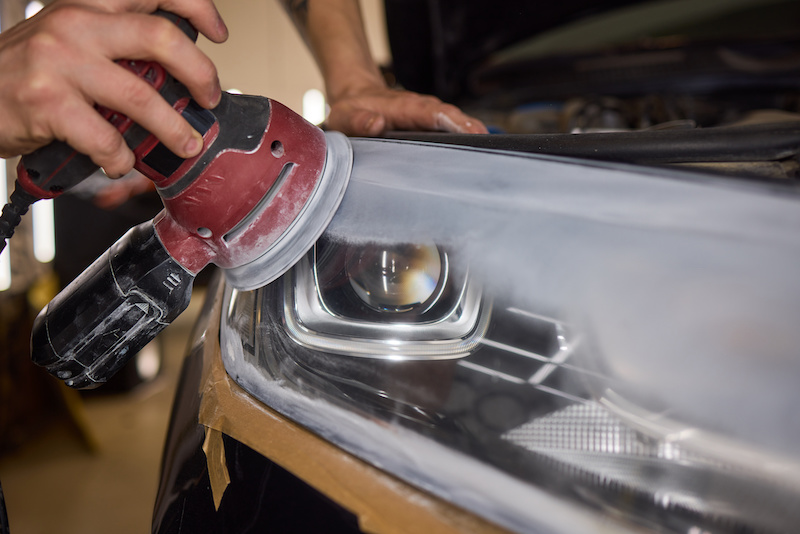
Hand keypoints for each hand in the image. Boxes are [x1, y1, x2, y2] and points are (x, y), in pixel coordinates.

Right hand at [0, 0, 227, 176]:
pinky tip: (120, 163)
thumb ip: (115, 47)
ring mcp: (60, 62)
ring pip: (141, 95)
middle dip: (199, 73)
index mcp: (87, 6)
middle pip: (161, 38)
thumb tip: (176, 76)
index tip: (219, 33)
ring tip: (186, 145)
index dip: (196, 7)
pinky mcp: (47, 103)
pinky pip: (106, 138)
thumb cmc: (27, 74)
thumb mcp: (70, 42)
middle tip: (209, 98)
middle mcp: (76, 25)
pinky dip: (121, 158)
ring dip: (173, 129)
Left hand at [325, 86, 488, 136]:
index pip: (433, 113)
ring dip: (472, 132)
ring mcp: (427, 114)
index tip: (471, 132)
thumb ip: (358, 121)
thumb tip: (376, 124)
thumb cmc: (352, 109)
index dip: (453, 122)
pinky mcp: (429, 122)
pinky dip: (465, 134)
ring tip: (490, 151)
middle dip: (471, 129)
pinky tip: (477, 150)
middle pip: (452, 116)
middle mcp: (420, 108)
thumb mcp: (345, 117)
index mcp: (403, 107)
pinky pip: (451, 126)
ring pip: (455, 120)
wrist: (355, 96)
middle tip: (489, 147)